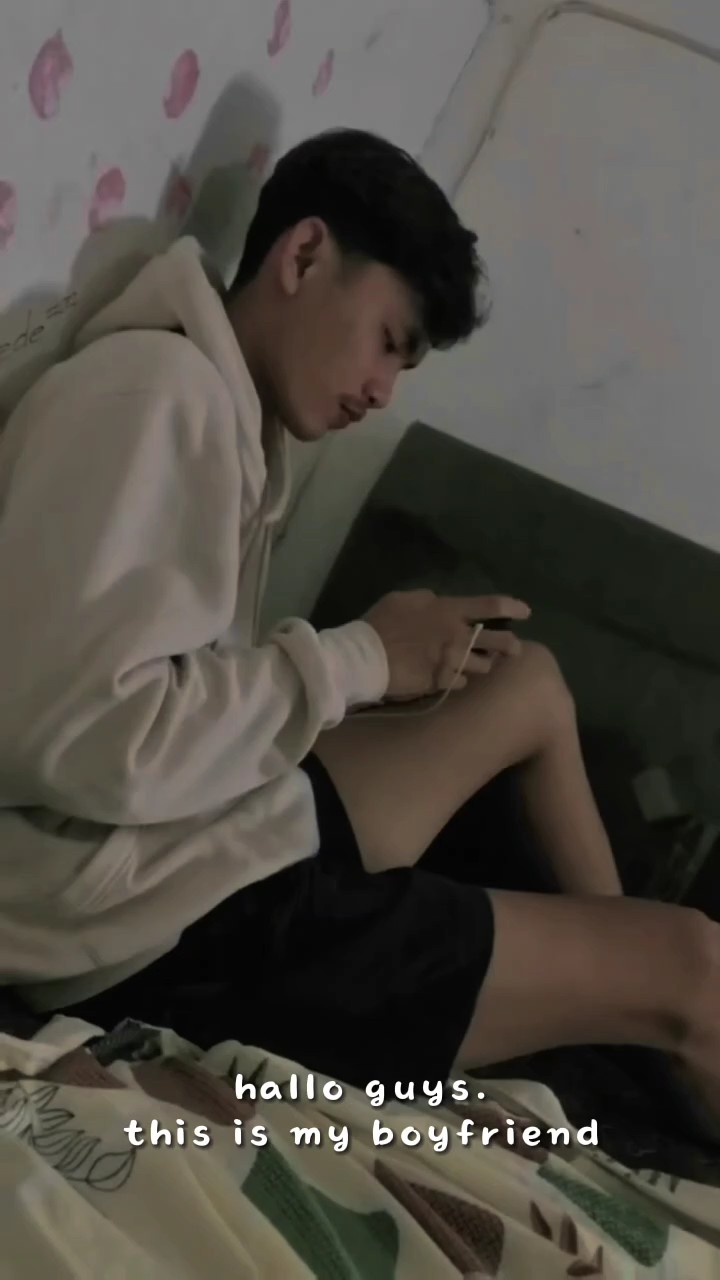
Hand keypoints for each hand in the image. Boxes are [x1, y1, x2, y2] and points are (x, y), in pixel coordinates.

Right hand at [363, 589, 530, 701]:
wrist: (366, 657)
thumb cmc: (381, 623)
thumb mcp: (404, 599)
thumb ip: (427, 600)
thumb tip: (438, 601)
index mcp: (449, 610)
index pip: (491, 605)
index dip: (513, 607)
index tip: (525, 612)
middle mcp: (458, 636)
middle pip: (499, 641)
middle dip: (511, 645)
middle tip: (513, 650)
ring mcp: (452, 661)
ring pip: (483, 666)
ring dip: (483, 665)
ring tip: (479, 666)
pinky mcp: (442, 682)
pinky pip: (462, 682)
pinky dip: (460, 680)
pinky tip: (454, 679)